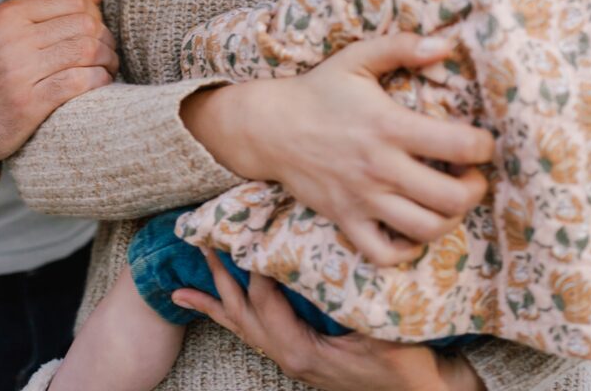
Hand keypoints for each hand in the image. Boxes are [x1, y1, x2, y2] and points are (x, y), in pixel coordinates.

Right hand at [0, 0, 118, 160]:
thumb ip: (55, 10)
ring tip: (108, 66)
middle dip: (105, 38)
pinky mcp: (30, 102)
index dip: (95, 13)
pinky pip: (81, 81)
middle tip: (108, 51)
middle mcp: (13, 39)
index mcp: (9, 14)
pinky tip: (101, 82)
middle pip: (84, 24)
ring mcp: (20, 71)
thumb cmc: (1, 69)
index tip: (97, 29)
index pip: (72, 0)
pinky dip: (100, 80)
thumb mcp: (17, 31)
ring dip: (108, 59)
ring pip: (87, 50)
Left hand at [172, 250, 483, 389]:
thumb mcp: (386, 331)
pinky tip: (198, 301)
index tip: (256, 227)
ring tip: (187, 279)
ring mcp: (288, 356)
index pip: (265, 300)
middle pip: (242, 310)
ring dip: (216, 296)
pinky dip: (224, 314)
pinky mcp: (294, 352)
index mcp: (301, 349)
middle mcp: (287, 354)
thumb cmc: (403, 364)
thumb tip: (346, 259)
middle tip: (205, 240)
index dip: (257, 264)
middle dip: (222, 275)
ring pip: (241, 323)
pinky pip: (251, 332)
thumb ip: (362, 302)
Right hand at [181, 33, 493, 265]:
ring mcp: (363, 199)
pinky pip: (386, 254)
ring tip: (448, 198)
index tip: (482, 141)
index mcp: (389, 126)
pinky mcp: (347, 220)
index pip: (459, 145)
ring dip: (450, 218)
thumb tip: (446, 43)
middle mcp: (380, 168)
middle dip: (475, 189)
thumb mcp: (357, 57)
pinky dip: (408, 249)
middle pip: (451, 198)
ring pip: (426, 230)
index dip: (484, 146)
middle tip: (471, 175)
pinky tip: (413, 225)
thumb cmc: (319, 90)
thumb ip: (402, 46)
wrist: (269, 127)